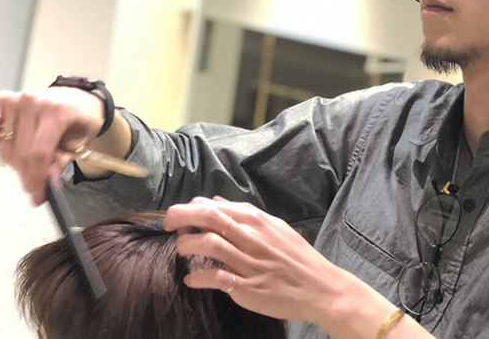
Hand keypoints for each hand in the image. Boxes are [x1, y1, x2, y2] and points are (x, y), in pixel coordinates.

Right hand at [0, 87, 104, 203]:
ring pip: (6, 146)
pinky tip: (14, 145)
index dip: (37, 178)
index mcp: (58, 111)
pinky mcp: (3, 99)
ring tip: (33, 161)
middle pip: (21, 153)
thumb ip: (64, 159)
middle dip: (28, 176)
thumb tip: (48, 179)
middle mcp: (34, 102)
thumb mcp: (82, 140)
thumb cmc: (82, 118)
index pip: (39, 152)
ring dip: (17, 162)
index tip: (38, 196)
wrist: (80, 97)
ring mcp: (17, 99)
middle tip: (36, 187)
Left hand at [163, 196, 352, 325]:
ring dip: (186, 245)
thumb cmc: (297, 257)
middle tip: (167, 223)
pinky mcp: (247, 286)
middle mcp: (252, 237)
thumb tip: (218, 200)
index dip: (193, 207)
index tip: (182, 214)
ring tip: (180, 250)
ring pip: (208, 244)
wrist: (320, 287)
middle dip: (181, 216)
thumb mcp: (275, 227)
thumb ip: (246, 215)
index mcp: (258, 220)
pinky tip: (191, 280)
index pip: (217, 205)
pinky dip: (198, 278)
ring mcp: (249, 262)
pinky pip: (216, 278)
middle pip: (208, 217)